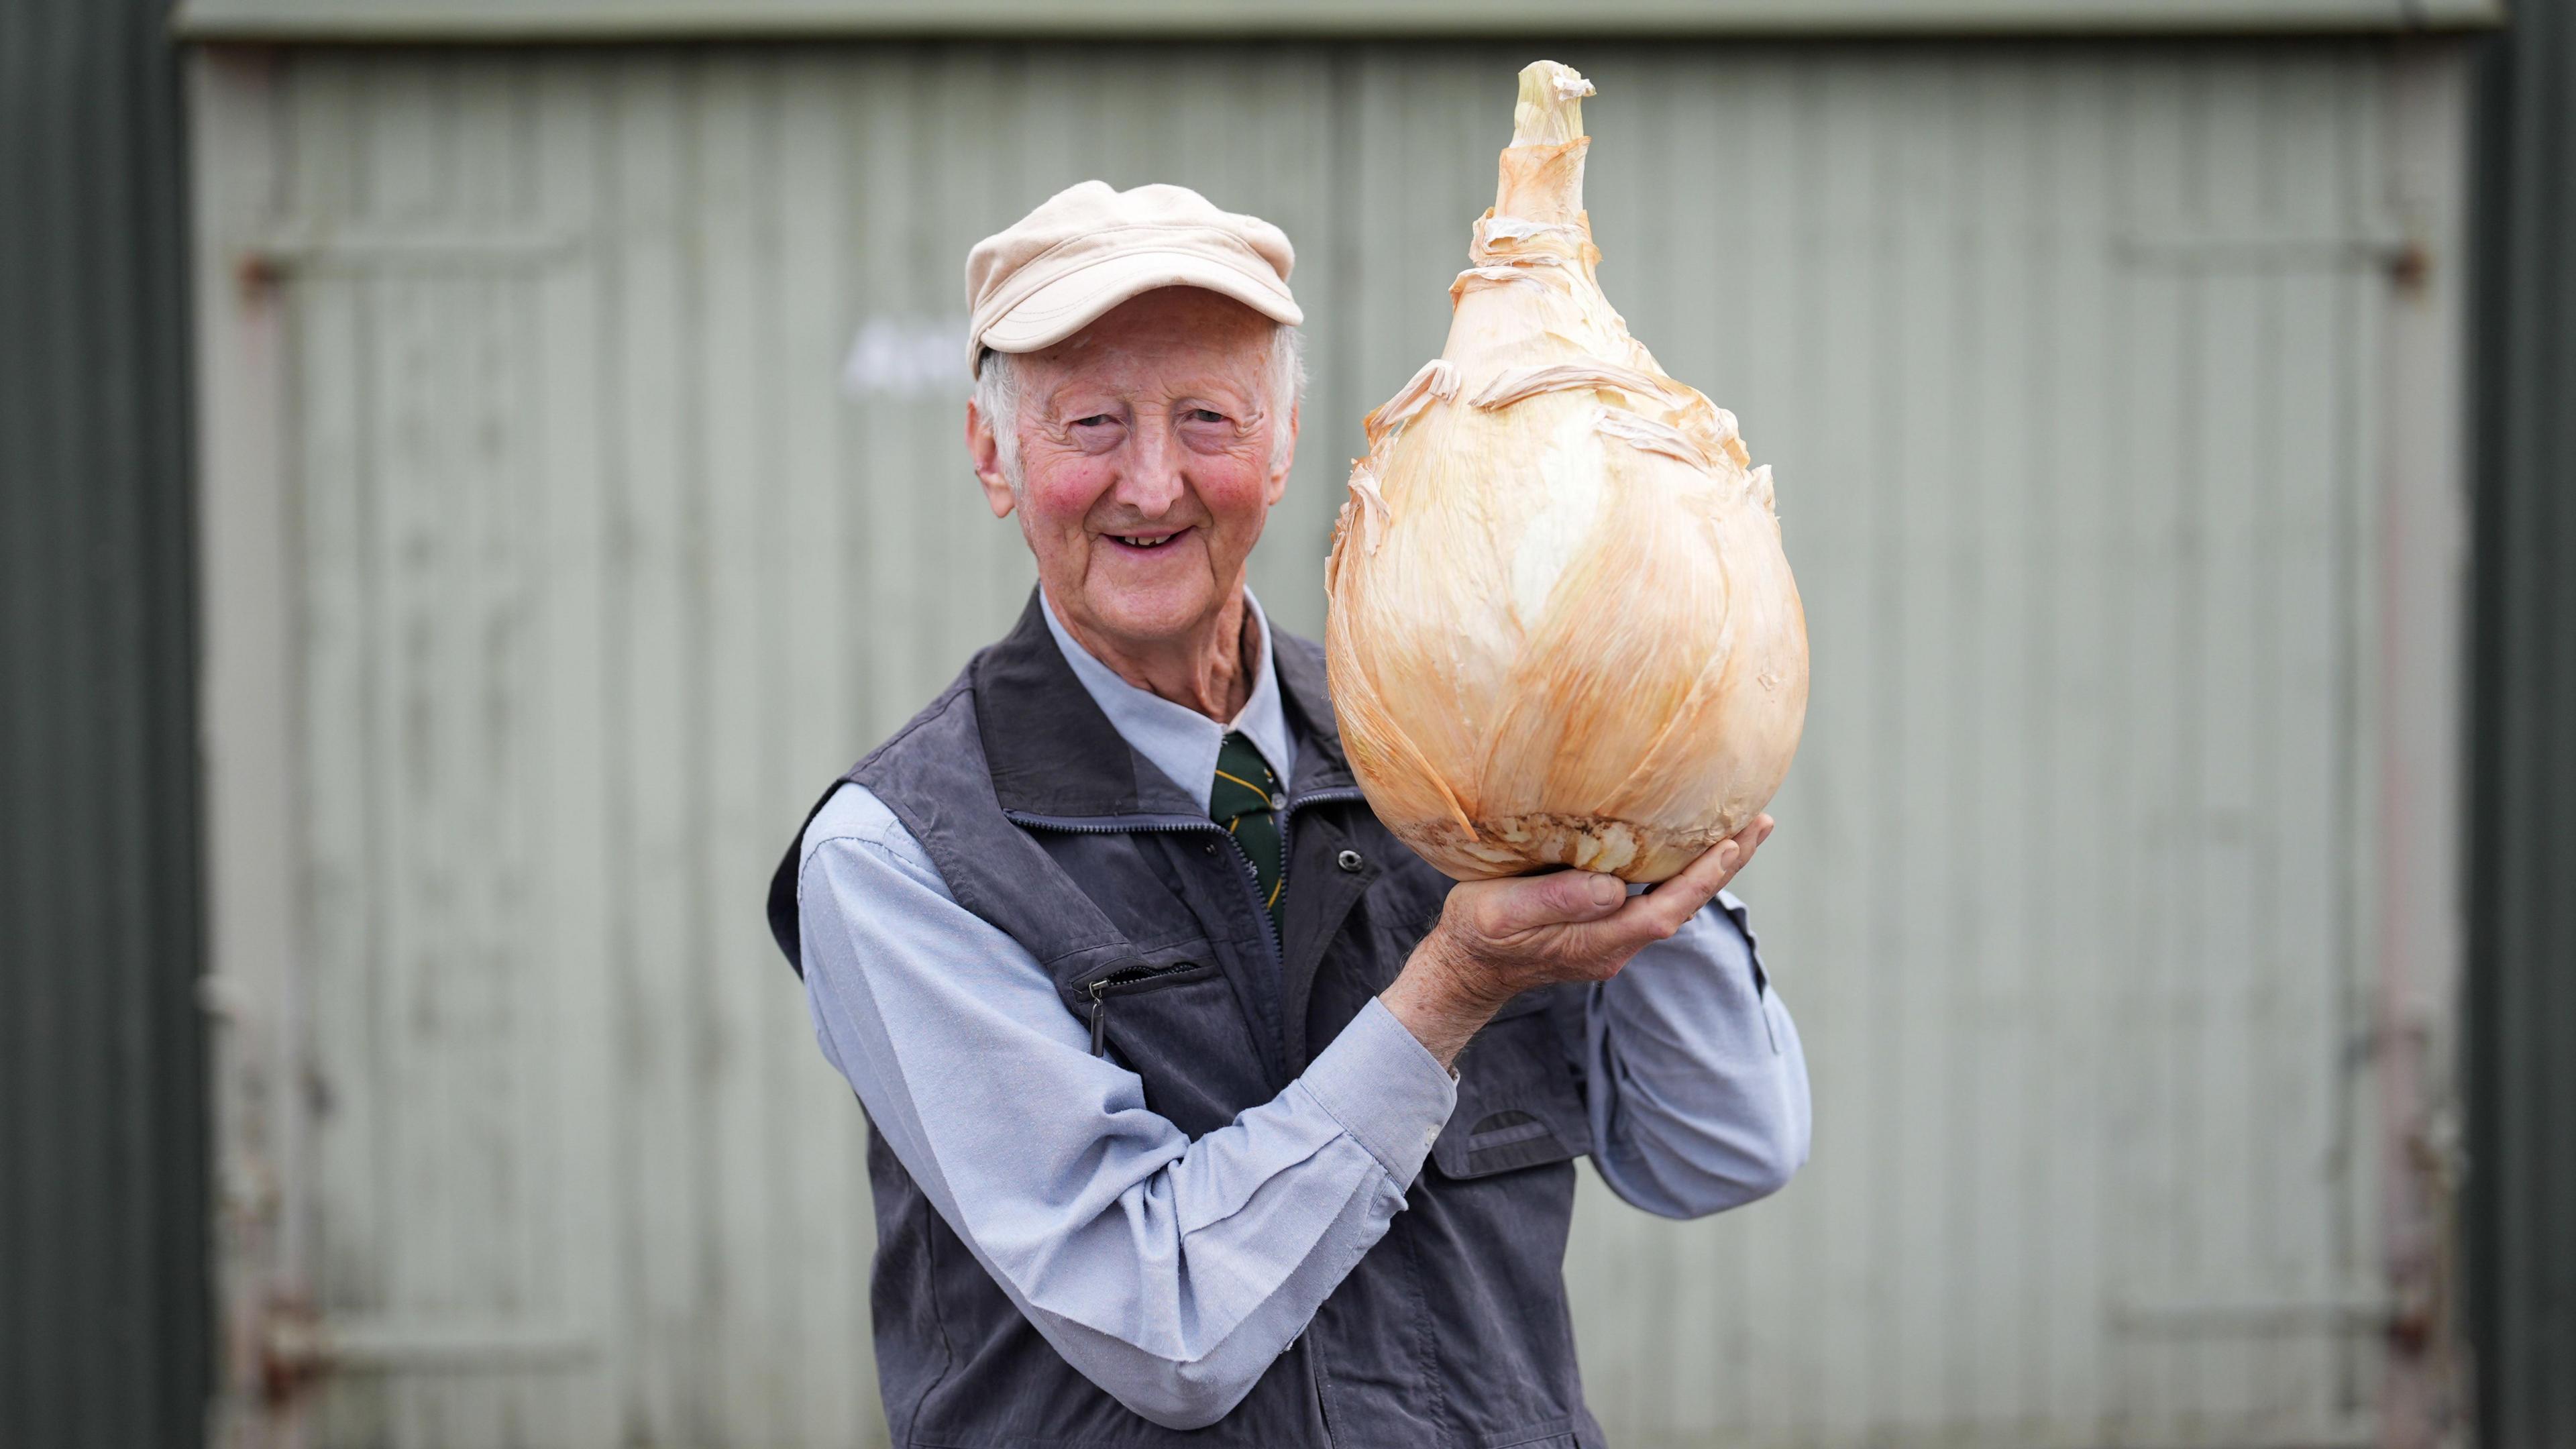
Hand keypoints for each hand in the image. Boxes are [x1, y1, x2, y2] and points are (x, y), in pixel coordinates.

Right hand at [1380, 814, 1774, 1067]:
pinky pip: (1654, 898)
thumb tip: (1612, 888)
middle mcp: (1615, 944)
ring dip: (1708, 867)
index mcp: (1597, 942)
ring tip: (1740, 828)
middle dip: (1724, 864)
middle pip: (1684, 904)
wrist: (1465, 970)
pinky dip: (1680, 871)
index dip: (1704, 877)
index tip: (1736, 842)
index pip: (1667, 909)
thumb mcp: (1502, 914)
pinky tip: (1688, 847)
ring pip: (1673, 901)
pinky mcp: (1602, 928)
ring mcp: (1611, 939)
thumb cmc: (1477, 937)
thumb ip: (1555, 901)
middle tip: (1760, 821)